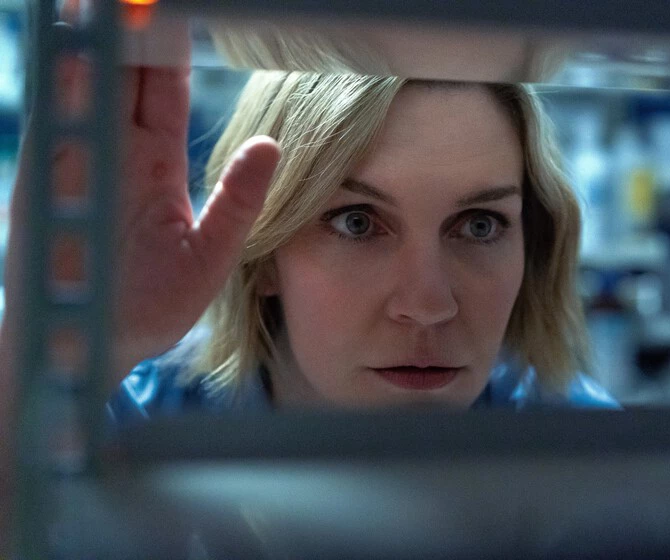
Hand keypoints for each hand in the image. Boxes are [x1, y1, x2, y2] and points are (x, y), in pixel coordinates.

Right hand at [3, 28, 280, 384]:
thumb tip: (273, 145)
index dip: (169, 51)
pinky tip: (75, 60)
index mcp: (156, 167)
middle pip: (121, 78)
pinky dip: (64, 95)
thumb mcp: (211, 255)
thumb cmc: (154, 305)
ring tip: (97, 5)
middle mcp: (115, 157)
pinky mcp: (48, 191)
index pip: (163, 94)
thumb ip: (238, 201)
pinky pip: (55, 133)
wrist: (100, 348)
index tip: (178, 10)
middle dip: (127, 31)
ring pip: (83, 93)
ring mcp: (78, 169)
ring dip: (88, 47)